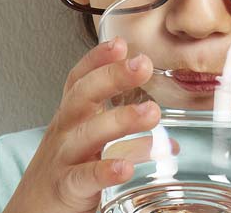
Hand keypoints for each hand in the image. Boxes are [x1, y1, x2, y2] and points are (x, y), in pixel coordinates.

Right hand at [4, 38, 158, 212]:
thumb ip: (125, 141)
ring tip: (151, 113)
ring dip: (120, 120)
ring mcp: (63, 159)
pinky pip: (85, 176)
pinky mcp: (64, 187)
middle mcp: (65, 133)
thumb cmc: (62, 178)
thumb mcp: (89, 149)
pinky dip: (104, 169)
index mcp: (71, 119)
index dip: (97, 60)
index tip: (121, 43)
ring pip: (88, 133)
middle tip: (142, 64)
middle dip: (112, 76)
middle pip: (83, 96)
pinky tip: (125, 166)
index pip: (79, 81)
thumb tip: (169, 142)